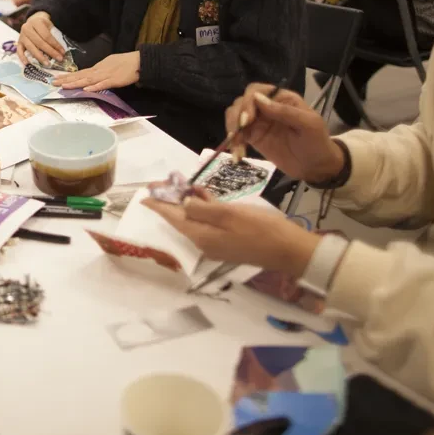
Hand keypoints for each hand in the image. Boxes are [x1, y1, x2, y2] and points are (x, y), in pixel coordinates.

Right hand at [17, 11, 63, 64]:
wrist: (33, 20)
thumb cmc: (44, 24)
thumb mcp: (49, 25)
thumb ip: (53, 35)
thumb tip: (60, 50)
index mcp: (36, 22)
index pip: (47, 36)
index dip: (55, 45)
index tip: (62, 52)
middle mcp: (27, 28)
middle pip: (39, 43)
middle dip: (50, 52)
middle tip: (59, 59)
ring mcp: (21, 36)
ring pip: (30, 48)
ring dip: (40, 57)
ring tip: (48, 64)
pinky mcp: (18, 42)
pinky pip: (19, 51)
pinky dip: (23, 58)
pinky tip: (28, 64)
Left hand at [53, 51, 139, 90]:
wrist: (139, 61)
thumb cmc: (126, 63)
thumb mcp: (110, 64)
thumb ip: (100, 70)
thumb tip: (92, 75)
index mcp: (98, 67)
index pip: (80, 72)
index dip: (68, 76)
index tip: (57, 79)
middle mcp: (99, 70)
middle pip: (80, 76)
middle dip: (66, 80)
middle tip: (53, 83)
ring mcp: (106, 75)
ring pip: (88, 80)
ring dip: (75, 83)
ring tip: (64, 86)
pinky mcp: (114, 80)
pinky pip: (103, 84)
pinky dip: (94, 87)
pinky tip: (86, 89)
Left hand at [144, 188, 318, 276]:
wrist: (290, 251)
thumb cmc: (260, 229)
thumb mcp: (229, 214)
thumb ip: (202, 209)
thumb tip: (182, 204)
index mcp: (201, 235)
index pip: (173, 217)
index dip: (158, 204)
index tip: (144, 194)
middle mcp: (204, 242)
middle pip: (181, 218)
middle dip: (171, 200)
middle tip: (162, 183)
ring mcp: (216, 243)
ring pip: (194, 219)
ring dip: (187, 202)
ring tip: (178, 185)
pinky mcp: (228, 240)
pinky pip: (208, 222)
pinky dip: (203, 208)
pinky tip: (202, 194)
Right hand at [226, 84, 343, 183]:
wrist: (316, 168)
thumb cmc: (317, 143)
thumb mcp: (307, 125)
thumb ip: (284, 111)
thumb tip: (257, 98)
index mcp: (281, 99)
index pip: (256, 91)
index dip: (247, 102)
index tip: (247, 119)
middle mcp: (267, 107)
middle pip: (241, 102)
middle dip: (236, 117)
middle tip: (237, 134)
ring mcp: (258, 122)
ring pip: (235, 117)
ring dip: (231, 129)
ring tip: (236, 145)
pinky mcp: (253, 138)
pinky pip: (237, 135)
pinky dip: (233, 143)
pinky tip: (237, 155)